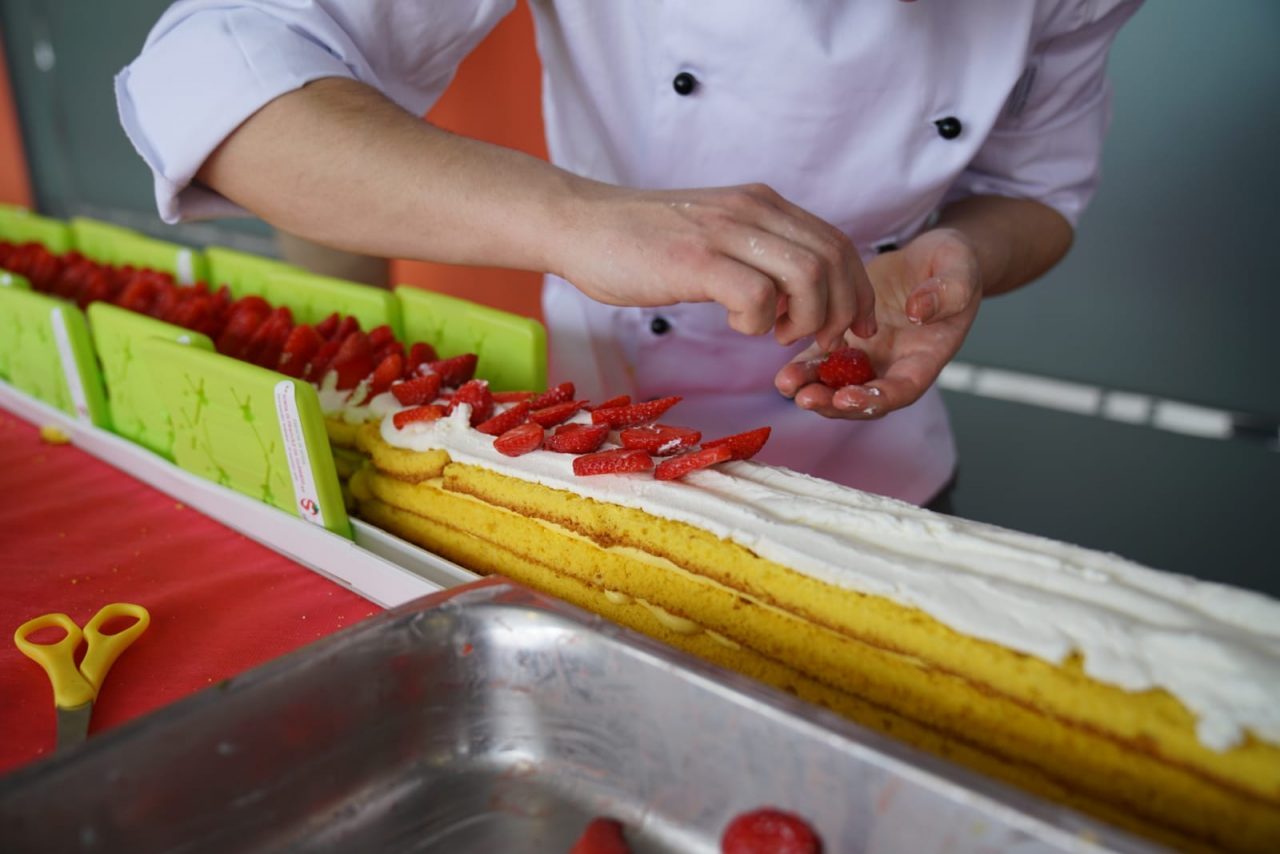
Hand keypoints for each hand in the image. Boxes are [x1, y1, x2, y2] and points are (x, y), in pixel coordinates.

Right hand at [554, 182, 876, 348]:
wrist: (578, 224)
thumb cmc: (637, 241)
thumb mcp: (711, 235)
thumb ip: (752, 254)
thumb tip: (787, 297)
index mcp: (760, 204)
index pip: (837, 242)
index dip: (856, 290)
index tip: (851, 327)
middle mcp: (752, 209)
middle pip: (835, 258)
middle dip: (841, 311)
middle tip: (819, 343)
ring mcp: (724, 232)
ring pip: (809, 275)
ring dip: (805, 319)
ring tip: (776, 335)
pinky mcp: (696, 259)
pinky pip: (758, 297)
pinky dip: (758, 323)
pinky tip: (736, 326)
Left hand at [774, 227, 981, 417]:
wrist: (931, 258)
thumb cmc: (953, 265)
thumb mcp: (960, 271)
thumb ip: (947, 293)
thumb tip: (918, 312)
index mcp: (926, 357)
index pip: (902, 390)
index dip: (875, 399)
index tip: (847, 397)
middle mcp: (894, 365)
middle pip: (863, 398)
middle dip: (833, 403)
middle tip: (806, 398)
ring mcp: (868, 355)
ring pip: (837, 384)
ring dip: (812, 388)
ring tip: (786, 384)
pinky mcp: (845, 338)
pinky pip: (822, 359)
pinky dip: (803, 367)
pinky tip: (784, 370)